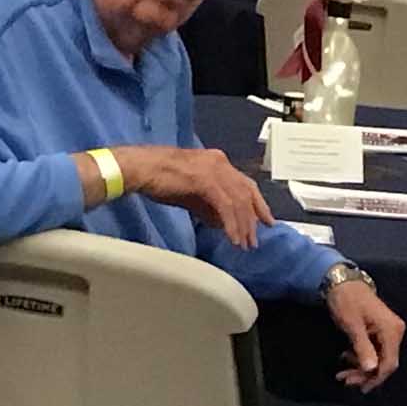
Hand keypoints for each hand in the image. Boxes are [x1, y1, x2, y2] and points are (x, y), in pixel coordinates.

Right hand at [105, 144, 274, 246]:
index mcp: (217, 161)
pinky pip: (225, 205)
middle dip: (253, 219)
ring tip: (242, 244)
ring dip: (242, 225)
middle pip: (246, 192)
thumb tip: (219, 222)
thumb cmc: (158, 178)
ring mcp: (213, 169)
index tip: (266, 222)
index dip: (258, 204)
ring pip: (238, 200)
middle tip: (254, 240)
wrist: (140, 168)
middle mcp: (219, 162)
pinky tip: (231, 238)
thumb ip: (207, 206)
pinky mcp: (205, 180)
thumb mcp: (189, 194)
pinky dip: (231, 224)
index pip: (245, 184)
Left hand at [323, 272, 403, 390]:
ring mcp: (388, 331)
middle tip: (345, 380)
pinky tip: (347, 358)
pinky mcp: (380, 331)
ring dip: (361, 368)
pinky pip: (375, 351)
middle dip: (365, 374)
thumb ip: (363, 348)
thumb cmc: (346, 300)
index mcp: (391, 330)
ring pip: (379, 358)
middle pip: (385, 363)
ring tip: (343, 372)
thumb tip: (370, 369)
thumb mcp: (352, 325)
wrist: (342, 282)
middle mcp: (394, 331)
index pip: (389, 363)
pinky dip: (361, 358)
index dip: (376, 378)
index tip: (361, 387)